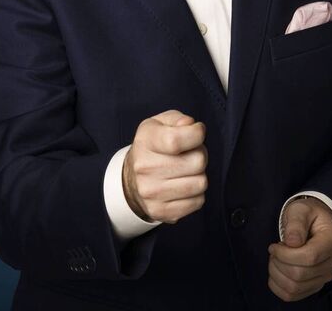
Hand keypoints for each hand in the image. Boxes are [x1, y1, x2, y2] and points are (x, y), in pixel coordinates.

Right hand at [121, 109, 207, 223]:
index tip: (196, 133)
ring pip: (200, 183)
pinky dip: (196, 193)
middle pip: (197, 162)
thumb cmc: (153, 146)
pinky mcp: (160, 212)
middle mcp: (145, 169)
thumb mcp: (160, 123)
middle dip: (200, 155)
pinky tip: (183, 185)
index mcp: (145, 142)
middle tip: (189, 154)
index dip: (196, 134)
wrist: (132, 179)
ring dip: (199, 175)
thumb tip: (190, 126)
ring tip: (186, 170)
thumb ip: (178, 119)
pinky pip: (198, 202)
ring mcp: (152, 193)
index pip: (176, 140)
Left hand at [267, 197, 331, 301]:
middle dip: (278, 263)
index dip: (286, 254)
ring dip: (277, 274)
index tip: (275, 245)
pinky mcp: (316, 284)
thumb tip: (292, 242)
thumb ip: (296, 223)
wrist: (316, 224)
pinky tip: (277, 271)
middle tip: (274, 251)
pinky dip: (278, 286)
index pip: (309, 257)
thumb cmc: (308, 215)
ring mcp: (326, 275)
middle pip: (300, 274)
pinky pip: (293, 295)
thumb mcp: (300, 209)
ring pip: (295, 287)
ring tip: (276, 259)